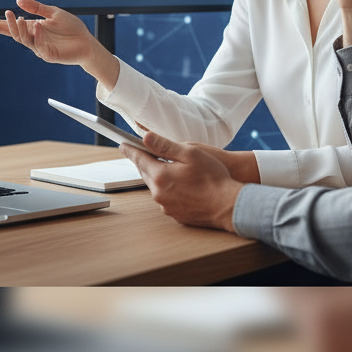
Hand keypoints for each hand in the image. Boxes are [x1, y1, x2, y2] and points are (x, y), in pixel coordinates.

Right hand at [0, 0, 118, 87]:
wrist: (87, 42)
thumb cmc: (71, 28)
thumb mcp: (53, 12)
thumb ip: (36, 7)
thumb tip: (17, 0)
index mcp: (32, 28)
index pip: (9, 27)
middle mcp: (33, 38)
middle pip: (12, 34)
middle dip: (3, 26)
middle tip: (4, 14)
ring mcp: (40, 48)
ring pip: (24, 40)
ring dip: (20, 29)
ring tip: (19, 17)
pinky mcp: (50, 55)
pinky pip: (40, 47)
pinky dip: (38, 36)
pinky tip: (38, 26)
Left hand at [120, 131, 243, 231]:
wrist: (229, 206)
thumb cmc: (213, 178)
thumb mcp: (190, 153)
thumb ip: (165, 145)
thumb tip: (145, 137)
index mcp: (160, 176)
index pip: (139, 159)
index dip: (131, 150)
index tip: (122, 144)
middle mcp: (159, 193)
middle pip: (145, 173)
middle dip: (143, 162)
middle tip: (141, 152)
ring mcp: (166, 206)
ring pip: (155, 186)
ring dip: (157, 176)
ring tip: (163, 167)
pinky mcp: (176, 214)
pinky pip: (166, 198)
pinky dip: (167, 189)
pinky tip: (178, 185)